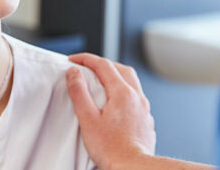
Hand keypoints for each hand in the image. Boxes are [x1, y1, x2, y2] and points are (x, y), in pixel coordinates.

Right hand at [66, 53, 155, 169]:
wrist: (133, 167)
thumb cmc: (111, 149)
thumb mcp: (88, 119)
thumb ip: (79, 93)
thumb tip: (74, 73)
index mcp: (122, 93)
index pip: (103, 65)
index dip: (86, 59)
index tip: (73, 60)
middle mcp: (136, 97)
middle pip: (121, 69)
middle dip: (103, 63)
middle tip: (87, 66)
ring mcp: (144, 108)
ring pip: (131, 82)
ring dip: (116, 75)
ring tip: (102, 81)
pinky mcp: (146, 120)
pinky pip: (136, 97)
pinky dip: (124, 91)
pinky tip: (116, 102)